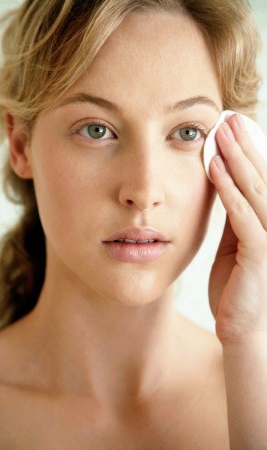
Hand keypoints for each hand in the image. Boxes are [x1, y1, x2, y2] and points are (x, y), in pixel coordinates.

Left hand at [208, 114, 266, 344]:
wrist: (241, 328)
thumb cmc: (235, 286)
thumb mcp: (233, 244)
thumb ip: (233, 216)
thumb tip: (223, 184)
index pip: (260, 179)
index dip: (247, 151)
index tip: (231, 126)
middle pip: (261, 178)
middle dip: (243, 146)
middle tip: (228, 118)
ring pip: (254, 190)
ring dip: (236, 159)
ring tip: (220, 133)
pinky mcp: (261, 255)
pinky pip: (242, 216)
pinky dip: (227, 190)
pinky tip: (213, 168)